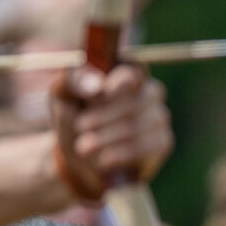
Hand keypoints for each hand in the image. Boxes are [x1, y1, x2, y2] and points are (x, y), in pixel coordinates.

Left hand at [50, 63, 174, 196]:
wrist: (79, 159)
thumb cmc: (73, 119)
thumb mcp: (62, 97)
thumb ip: (74, 82)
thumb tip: (98, 87)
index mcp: (125, 70)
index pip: (135, 66)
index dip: (122, 78)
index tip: (102, 92)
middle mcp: (149, 89)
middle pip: (135, 99)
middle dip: (104, 116)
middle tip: (80, 127)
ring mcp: (159, 115)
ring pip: (138, 124)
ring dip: (107, 137)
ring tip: (84, 147)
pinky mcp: (163, 140)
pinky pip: (147, 146)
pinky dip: (121, 154)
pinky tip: (104, 160)